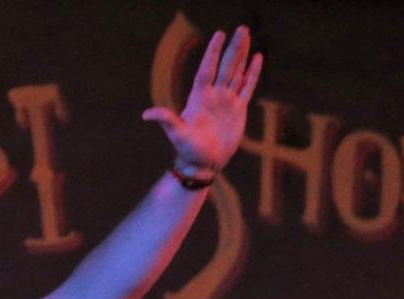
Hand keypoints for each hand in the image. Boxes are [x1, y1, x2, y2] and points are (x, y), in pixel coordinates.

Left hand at [142, 26, 262, 174]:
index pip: (207, 69)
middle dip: (233, 48)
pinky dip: (252, 74)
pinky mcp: (238, 110)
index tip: (219, 35)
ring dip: (242, 55)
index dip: (213, 53)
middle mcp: (213, 95)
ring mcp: (226, 101)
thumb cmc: (187, 150)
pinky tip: (257, 59)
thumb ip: (166, 120)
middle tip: (241, 28)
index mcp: (199, 97)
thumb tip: (146, 115)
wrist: (203, 164)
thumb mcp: (177, 134)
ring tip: (246, 36)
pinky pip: (247, 87)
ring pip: (236, 73)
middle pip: (225, 66)